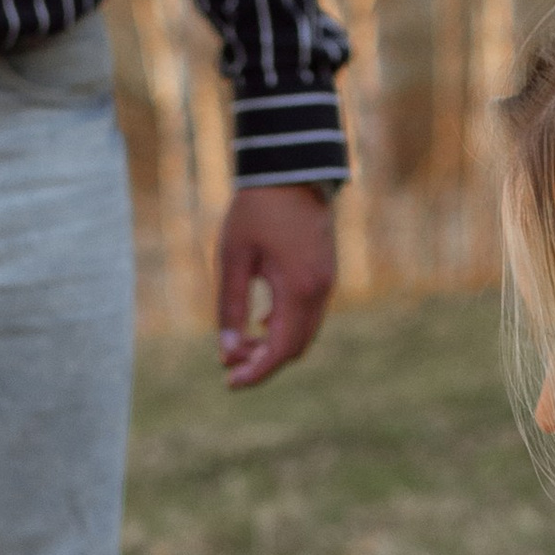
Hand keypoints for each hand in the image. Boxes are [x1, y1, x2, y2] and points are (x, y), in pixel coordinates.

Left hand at [217, 184, 335, 388]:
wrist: (292, 170)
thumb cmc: (256, 210)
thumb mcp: (233, 257)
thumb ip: (230, 306)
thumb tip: (226, 351)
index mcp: (297, 289)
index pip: (280, 350)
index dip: (256, 372)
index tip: (229, 383)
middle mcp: (320, 291)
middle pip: (296, 348)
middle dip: (263, 362)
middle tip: (228, 364)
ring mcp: (327, 283)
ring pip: (304, 334)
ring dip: (274, 345)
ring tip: (239, 345)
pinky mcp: (325, 274)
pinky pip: (309, 315)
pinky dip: (286, 327)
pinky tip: (260, 323)